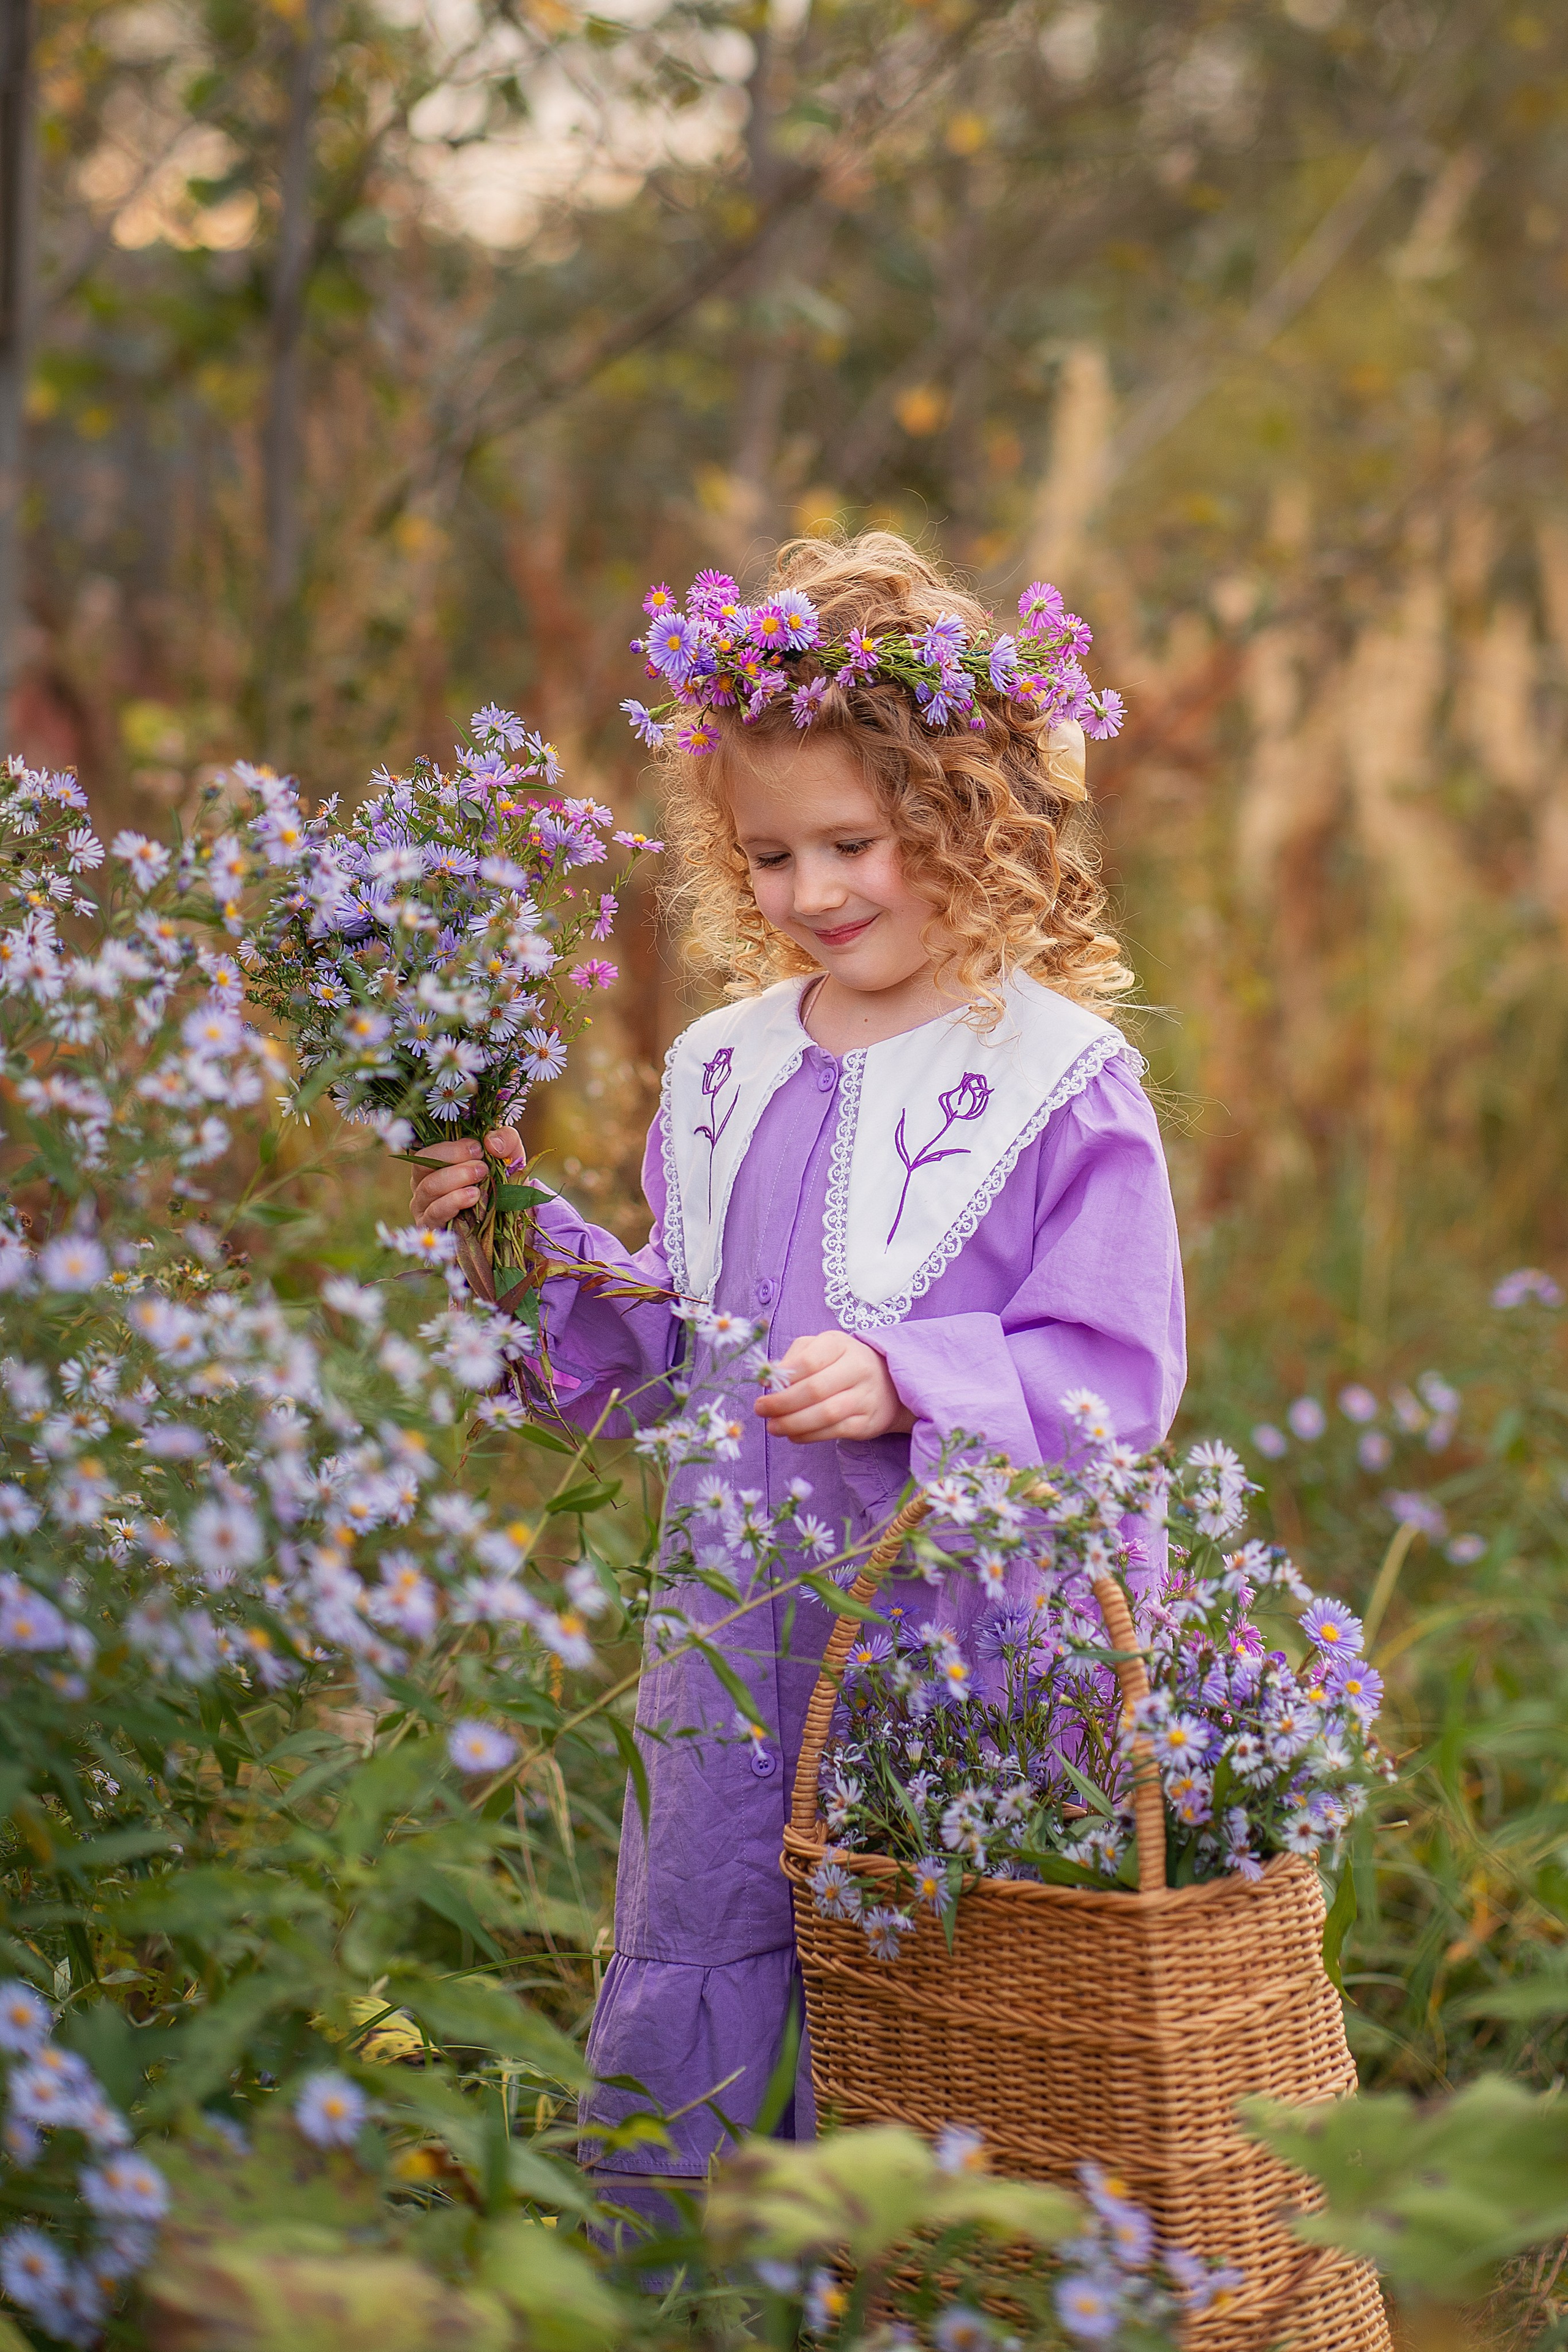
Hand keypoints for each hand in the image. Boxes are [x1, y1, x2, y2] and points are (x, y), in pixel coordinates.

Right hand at [408, 1129, 523, 1226]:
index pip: (429, 1149)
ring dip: (455, 1179)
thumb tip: (490, 1142)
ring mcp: (425, 1206)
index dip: (451, 1147)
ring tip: (480, 1180)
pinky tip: (473, 1197)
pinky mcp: (432, 1227)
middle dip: (452, 1160)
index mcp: (437, 1163)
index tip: (478, 1148)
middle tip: (481, 1166)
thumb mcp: (509, 1157)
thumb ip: (505, 1139)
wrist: (512, 1220)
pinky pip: (434, 1212)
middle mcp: (425, 1183)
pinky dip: (452, 1202)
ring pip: (428, 1187)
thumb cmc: (503, 1184)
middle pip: (422, 1165)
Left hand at [753, 1329, 915, 1444]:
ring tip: (773, 1427)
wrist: (887, 1383)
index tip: (765, 1388)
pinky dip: (808, 1436)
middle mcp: (858, 1368)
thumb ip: (792, 1360)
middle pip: (815, 1390)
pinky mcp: (867, 1422)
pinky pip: (834, 1432)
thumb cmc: (841, 1363)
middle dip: (782, 1403)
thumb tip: (767, 1380)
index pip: (809, 1361)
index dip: (784, 1377)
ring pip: (825, 1414)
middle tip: (761, 1410)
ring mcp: (865, 1396)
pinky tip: (793, 1435)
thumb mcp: (818, 1349)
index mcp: (840, 1344)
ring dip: (793, 1423)